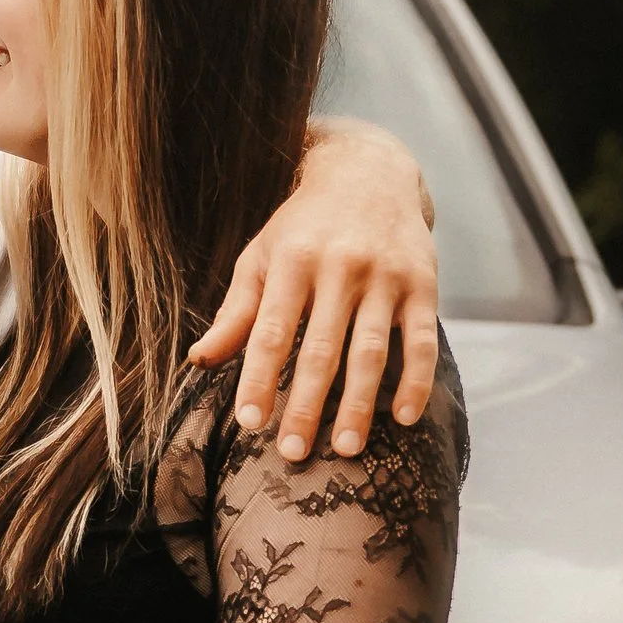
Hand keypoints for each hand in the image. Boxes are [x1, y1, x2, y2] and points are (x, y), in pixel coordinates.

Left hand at [188, 116, 438, 462]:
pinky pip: (421, 340)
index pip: (271, 331)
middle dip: (306, 404)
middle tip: (293, 452)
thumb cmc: (303, 224)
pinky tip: (403, 419)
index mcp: (293, 260)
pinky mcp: (423, 284)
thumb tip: (199, 361)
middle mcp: (340, 267)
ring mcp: (385, 276)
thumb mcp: (263, 255)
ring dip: (358, 404)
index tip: (250, 423)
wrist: (370, 170)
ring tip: (345, 449)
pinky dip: (416, 382)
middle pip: (321, 349)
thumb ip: (237, 311)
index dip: (260, 379)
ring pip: (371, 351)